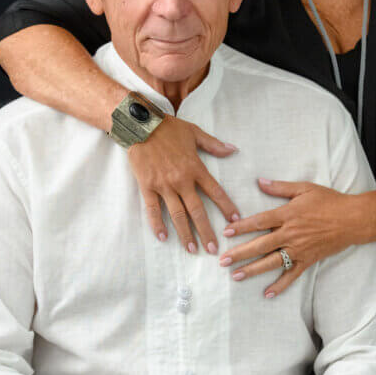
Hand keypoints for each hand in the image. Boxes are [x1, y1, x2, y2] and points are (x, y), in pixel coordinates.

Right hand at [128, 116, 238, 254]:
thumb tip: (233, 150)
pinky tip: (163, 238)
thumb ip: (214, 144)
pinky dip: (157, 225)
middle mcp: (181, 180)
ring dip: (185, 234)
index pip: (215, 192)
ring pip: (177, 215)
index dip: (226, 207)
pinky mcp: (147, 187)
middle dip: (206, 231)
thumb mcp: (194, 132)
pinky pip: (152, 210)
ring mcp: (163, 186)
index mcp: (195, 168)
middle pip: (197, 211)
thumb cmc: (169, 128)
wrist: (140, 125)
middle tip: (213, 249)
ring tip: (192, 249)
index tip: (235, 221)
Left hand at [218, 179, 362, 296]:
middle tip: (222, 260)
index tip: (226, 232)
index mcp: (288, 215)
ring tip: (236, 276)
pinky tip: (267, 293)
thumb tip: (260, 181)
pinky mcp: (308, 260)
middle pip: (260, 245)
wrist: (353, 219)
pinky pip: (291, 275)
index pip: (259, 222)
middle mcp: (291, 234)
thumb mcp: (305, 188)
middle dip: (240, 253)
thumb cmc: (329, 201)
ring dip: (253, 270)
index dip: (242, 227)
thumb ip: (280, 187)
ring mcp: (299, 249)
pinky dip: (280, 285)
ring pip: (271, 262)